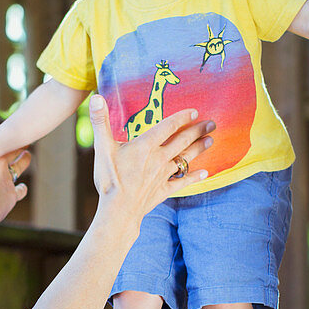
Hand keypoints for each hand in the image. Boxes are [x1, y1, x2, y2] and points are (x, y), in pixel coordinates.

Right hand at [90, 95, 213, 224]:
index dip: (181, 118)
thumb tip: (96, 98)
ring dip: (199, 149)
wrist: (118, 211)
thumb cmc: (110, 179)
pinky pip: (182, 182)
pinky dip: (193, 177)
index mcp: (146, 145)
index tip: (194, 111)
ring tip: (211, 141)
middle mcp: (159, 158)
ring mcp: (163, 175)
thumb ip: (100, 122)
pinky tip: (204, 173)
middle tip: (212, 124)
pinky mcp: (163, 190)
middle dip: (197, 131)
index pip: (168, 127)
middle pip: (182, 141)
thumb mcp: (101, 148)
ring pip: (185, 159)